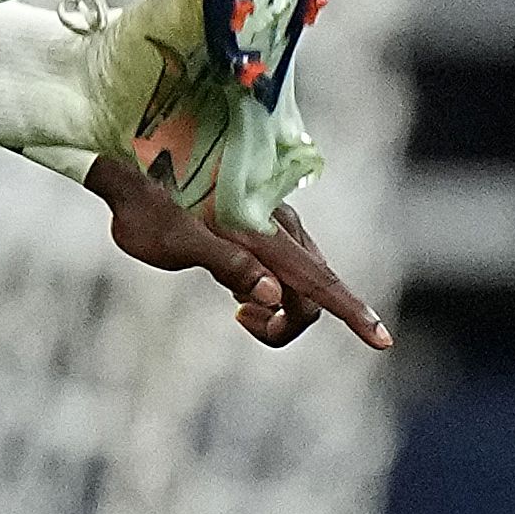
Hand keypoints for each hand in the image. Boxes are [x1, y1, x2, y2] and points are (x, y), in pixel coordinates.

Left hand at [85, 152, 392, 351]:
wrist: (132, 173)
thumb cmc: (146, 211)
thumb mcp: (176, 244)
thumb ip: (227, 265)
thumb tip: (273, 294)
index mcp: (263, 234)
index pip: (318, 281)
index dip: (353, 313)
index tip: (382, 340)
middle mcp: (279, 228)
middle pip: (312, 292)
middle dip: (288, 322)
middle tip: (236, 318)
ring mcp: (274, 227)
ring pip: (300, 283)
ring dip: (278, 309)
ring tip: (234, 308)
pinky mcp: (263, 229)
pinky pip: (285, 272)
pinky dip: (270, 292)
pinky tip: (236, 289)